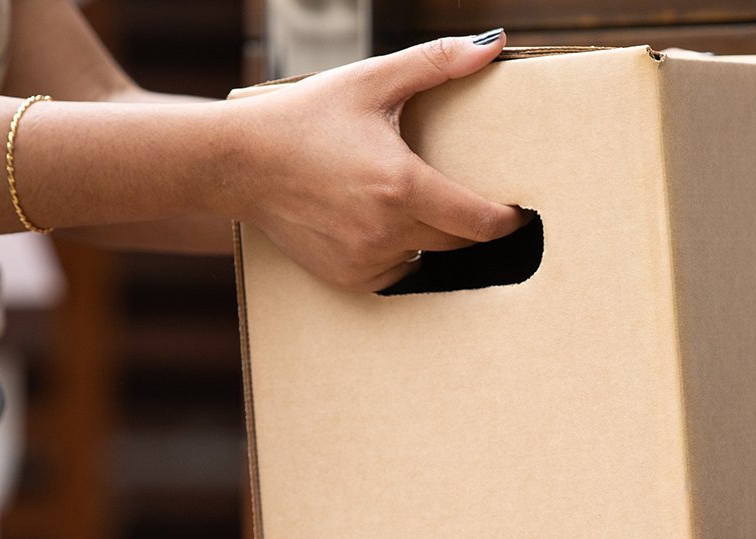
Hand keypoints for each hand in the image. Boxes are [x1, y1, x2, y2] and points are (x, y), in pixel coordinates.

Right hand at [227, 32, 530, 290]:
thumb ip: (436, 63)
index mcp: (402, 187)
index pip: (480, 222)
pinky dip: (396, 251)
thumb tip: (493, 44)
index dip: (507, 219)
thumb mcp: (372, 82)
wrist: (237, 161)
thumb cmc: (303, 118)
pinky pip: (395, 273)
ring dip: (429, 235)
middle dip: (470, 222)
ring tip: (406, 200)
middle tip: (470, 197)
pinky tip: (377, 221)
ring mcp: (365, 260)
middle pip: (459, 242)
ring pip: (427, 256)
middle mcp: (386, 232)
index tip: (518, 210)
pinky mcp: (348, 278)